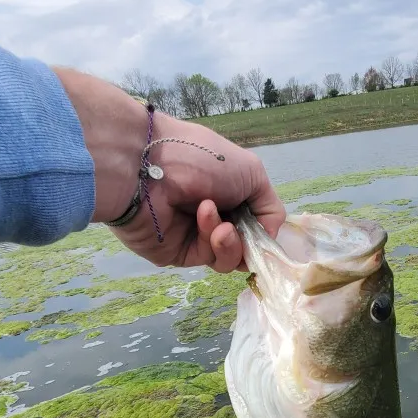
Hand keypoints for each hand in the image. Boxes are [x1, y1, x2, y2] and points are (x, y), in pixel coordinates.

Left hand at [53, 67, 284, 271]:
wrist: (147, 164)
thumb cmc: (201, 158)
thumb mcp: (252, 172)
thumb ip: (270, 207)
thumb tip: (270, 236)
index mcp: (229, 194)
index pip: (255, 225)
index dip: (264, 232)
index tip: (268, 231)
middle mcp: (213, 217)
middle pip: (246, 247)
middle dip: (250, 240)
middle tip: (241, 227)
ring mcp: (194, 238)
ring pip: (230, 258)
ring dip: (232, 241)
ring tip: (222, 223)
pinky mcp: (176, 255)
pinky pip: (208, 259)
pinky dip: (213, 242)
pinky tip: (205, 218)